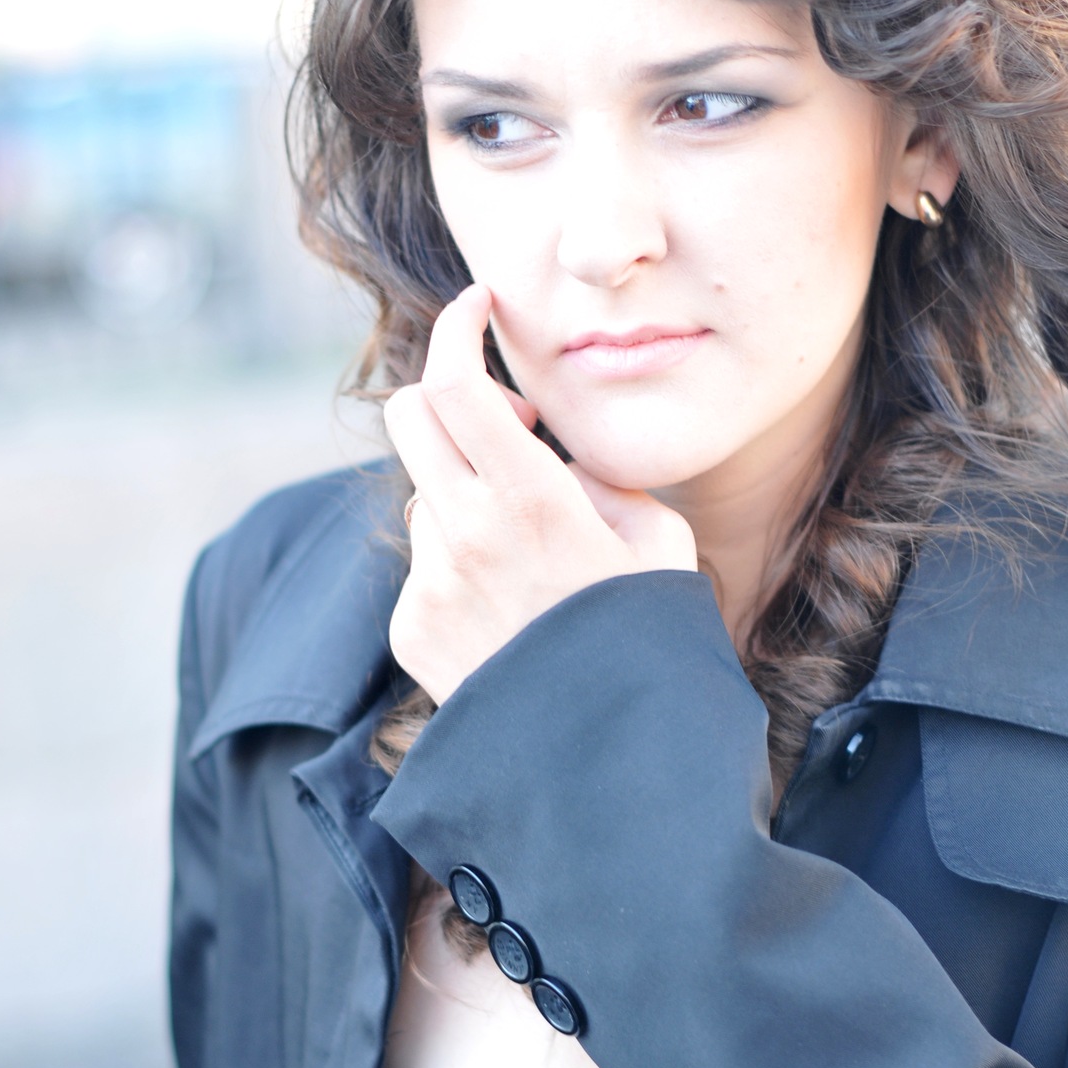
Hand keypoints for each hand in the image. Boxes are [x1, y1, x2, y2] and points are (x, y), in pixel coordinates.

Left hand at [383, 283, 696, 703]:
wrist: (605, 762)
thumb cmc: (648, 643)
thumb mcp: (657, 542)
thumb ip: (598, 480)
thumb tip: (554, 461)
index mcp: (530, 503)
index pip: (457, 383)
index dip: (457, 328)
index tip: (476, 306)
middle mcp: (463, 536)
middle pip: (410, 415)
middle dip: (452, 396)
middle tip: (512, 428)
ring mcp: (428, 584)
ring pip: (425, 494)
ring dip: (467, 497)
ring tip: (532, 557)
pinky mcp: (410, 627)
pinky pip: (425, 563)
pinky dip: (461, 563)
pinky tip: (510, 613)